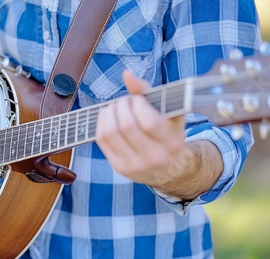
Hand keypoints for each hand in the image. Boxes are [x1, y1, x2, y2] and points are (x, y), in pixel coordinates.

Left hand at [95, 70, 185, 185]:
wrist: (168, 168)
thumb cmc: (167, 132)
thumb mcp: (168, 112)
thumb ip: (148, 91)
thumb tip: (127, 75)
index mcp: (172, 143)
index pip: (149, 122)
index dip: (138, 104)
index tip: (138, 99)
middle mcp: (155, 158)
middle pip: (126, 126)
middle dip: (121, 106)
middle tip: (124, 101)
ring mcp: (136, 165)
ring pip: (110, 132)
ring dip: (108, 113)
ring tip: (115, 107)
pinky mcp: (120, 167)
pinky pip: (102, 140)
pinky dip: (102, 123)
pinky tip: (109, 117)